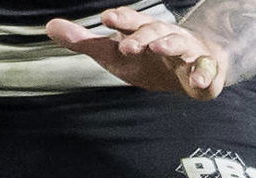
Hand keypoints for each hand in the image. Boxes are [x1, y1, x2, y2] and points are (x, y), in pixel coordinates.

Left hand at [46, 7, 228, 99]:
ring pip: (179, 44)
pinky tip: (197, 81)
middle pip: (153, 30)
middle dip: (142, 35)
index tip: (106, 18)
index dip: (120, 19)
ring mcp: (186, 52)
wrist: (193, 68)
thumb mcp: (113, 54)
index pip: (130, 22)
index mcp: (142, 32)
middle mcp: (165, 36)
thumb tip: (49, 26)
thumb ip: (85, 42)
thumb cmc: (148, 59)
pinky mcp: (204, 72)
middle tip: (127, 45)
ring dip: (169, 45)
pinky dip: (203, 75)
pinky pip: (206, 72)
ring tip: (159, 49)